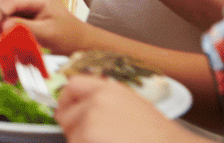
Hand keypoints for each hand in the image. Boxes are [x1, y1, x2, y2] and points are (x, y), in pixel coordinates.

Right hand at [0, 0, 91, 54]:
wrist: (78, 38)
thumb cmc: (67, 36)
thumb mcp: (47, 34)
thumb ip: (25, 28)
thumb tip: (3, 26)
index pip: (8, 1)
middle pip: (2, 0)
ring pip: (1, 4)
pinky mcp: (24, 4)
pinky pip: (7, 9)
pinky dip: (3, 20)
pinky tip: (6, 32)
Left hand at [57, 75, 180, 142]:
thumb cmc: (158, 136)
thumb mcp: (133, 106)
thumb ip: (105, 101)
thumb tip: (80, 106)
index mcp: (108, 90)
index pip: (72, 85)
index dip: (66, 99)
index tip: (66, 109)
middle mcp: (96, 102)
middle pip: (65, 114)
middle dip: (74, 128)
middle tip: (94, 137)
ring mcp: (90, 123)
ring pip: (71, 136)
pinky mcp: (88, 140)